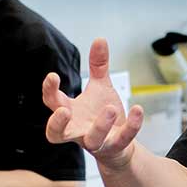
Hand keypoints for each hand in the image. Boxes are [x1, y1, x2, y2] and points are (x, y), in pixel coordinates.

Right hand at [44, 38, 144, 168]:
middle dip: (56, 123)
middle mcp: (78, 130)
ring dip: (100, 125)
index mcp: (70, 113)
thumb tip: (99, 39)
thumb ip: (97, 66)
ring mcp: (96, 141)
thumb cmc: (102, 115)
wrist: (120, 144)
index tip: (53, 76)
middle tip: (64, 110)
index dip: (49, 90)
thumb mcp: (99, 87)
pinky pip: (122, 139)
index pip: (52, 103)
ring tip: (110, 108)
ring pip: (92, 140)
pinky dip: (132, 125)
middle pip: (56, 134)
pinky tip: (138, 109)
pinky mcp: (115, 146)